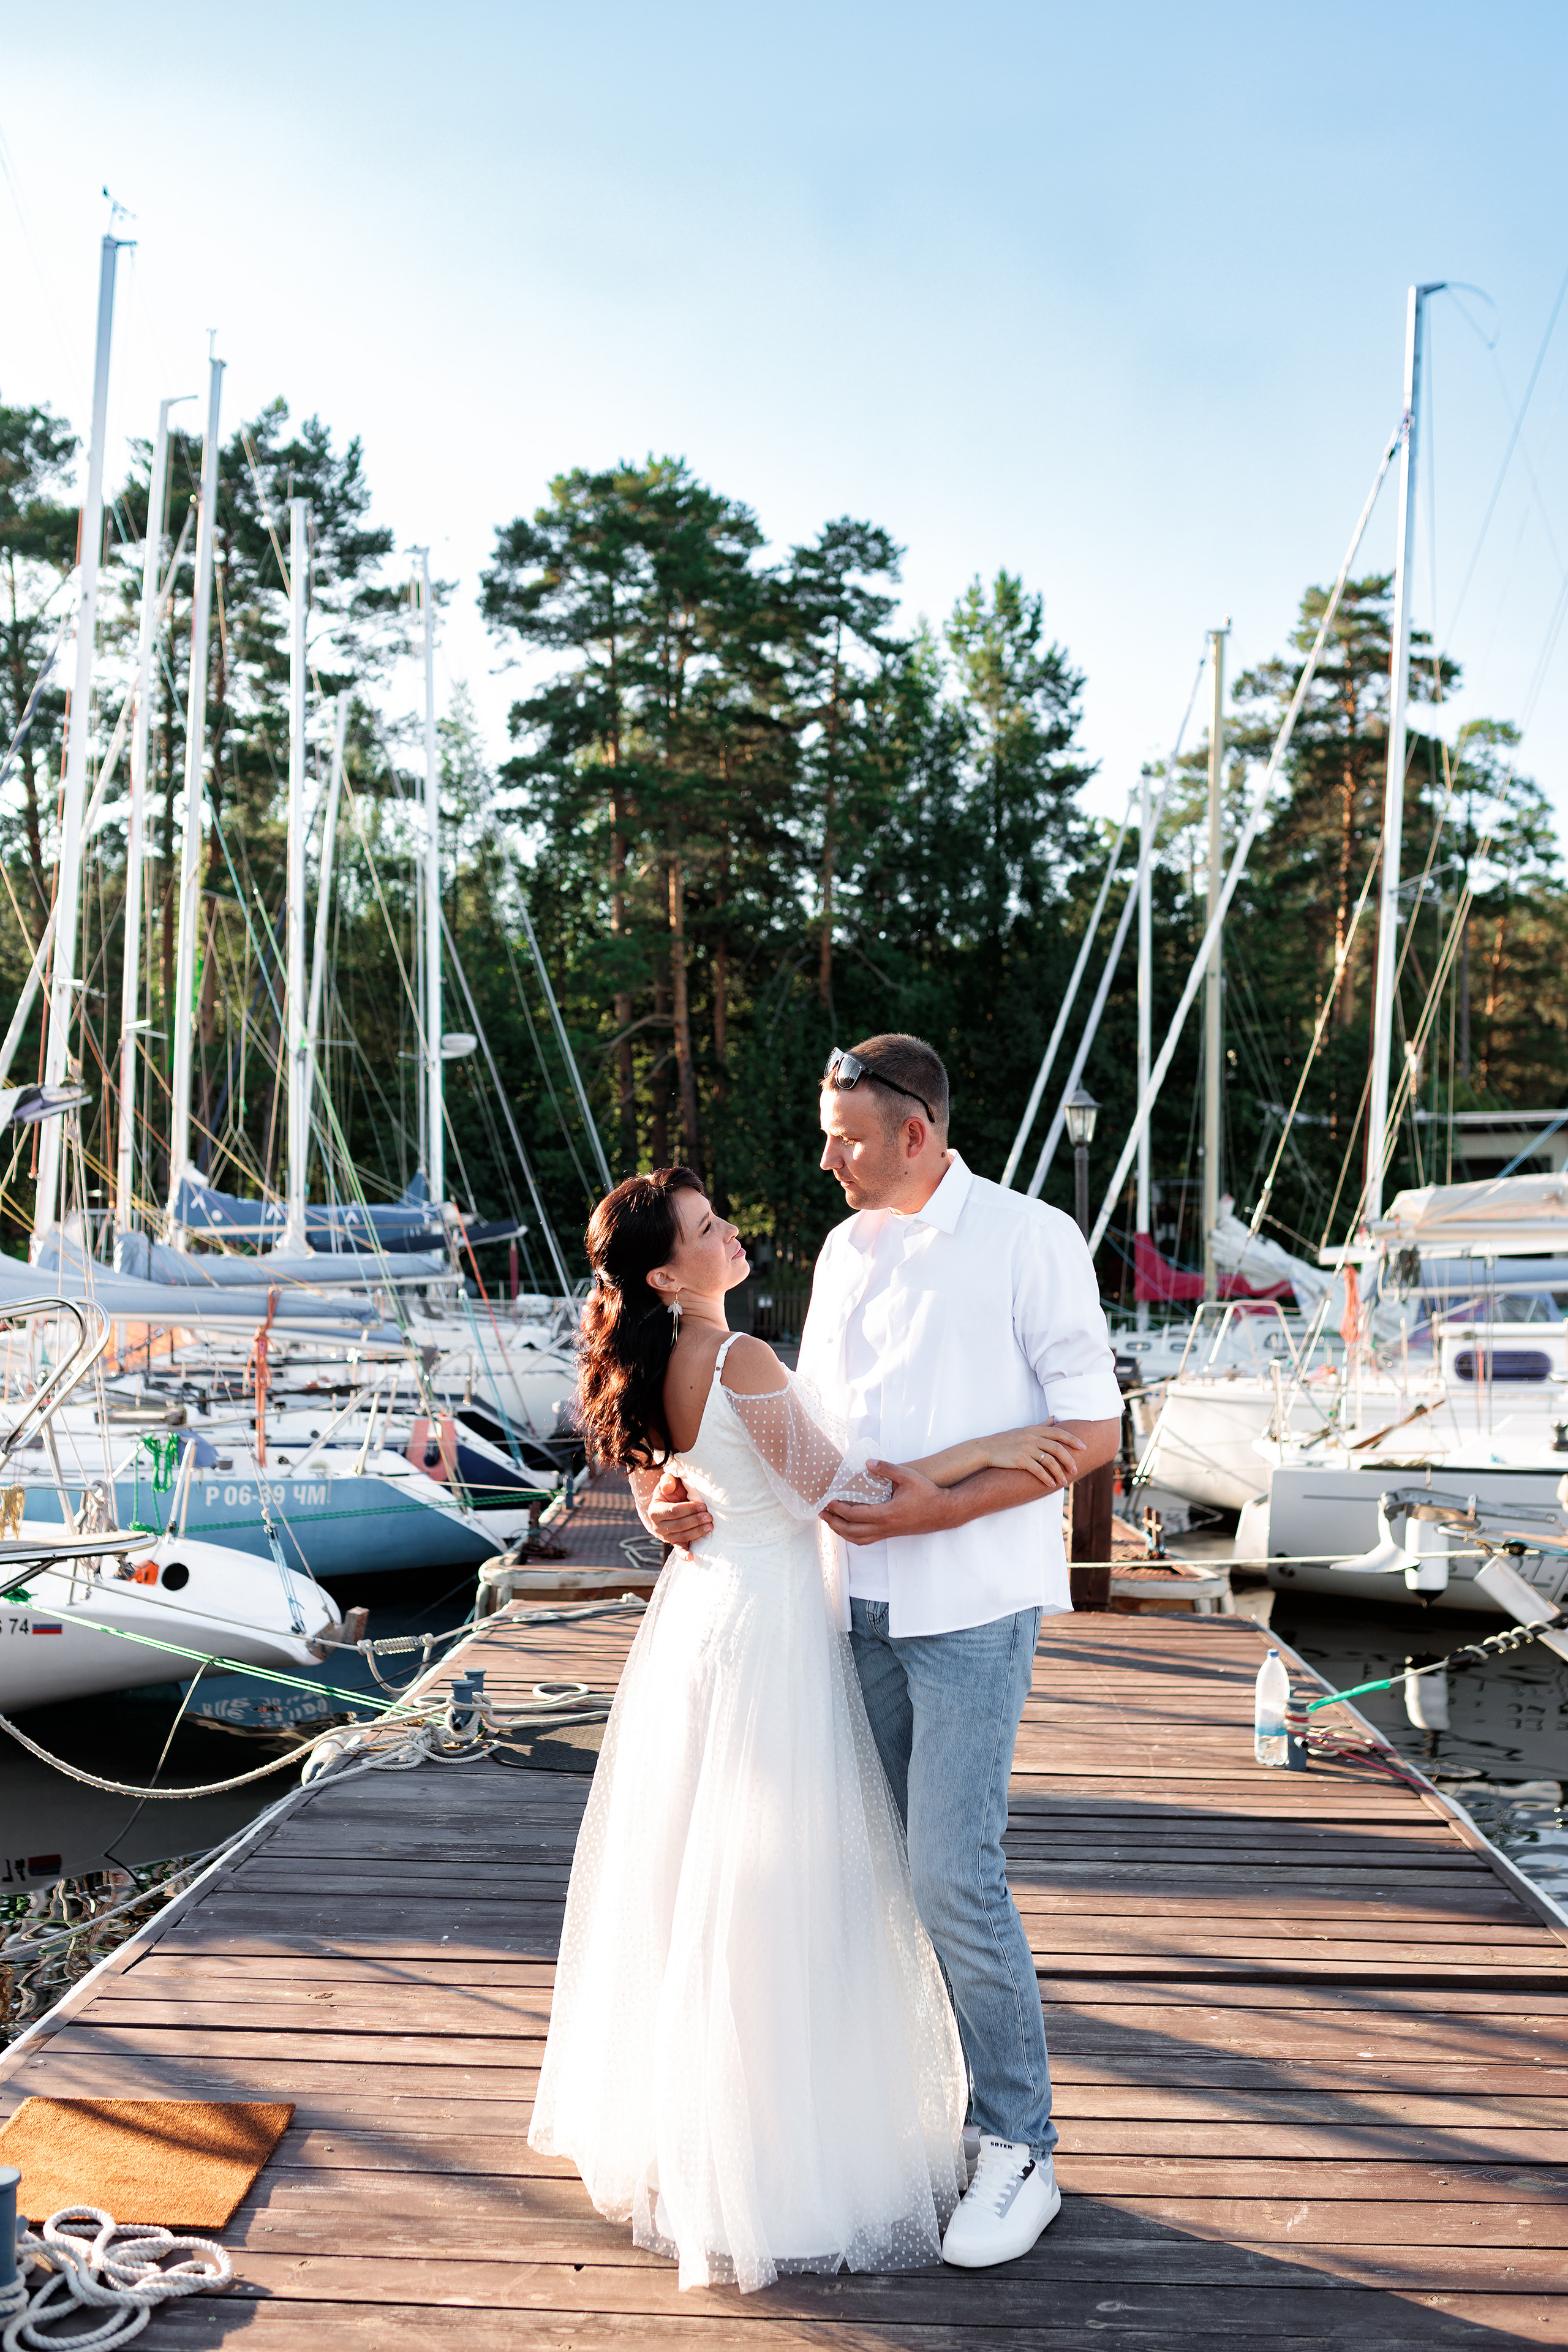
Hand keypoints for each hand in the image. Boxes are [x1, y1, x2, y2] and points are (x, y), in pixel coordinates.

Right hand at [646, 1470, 711, 1553]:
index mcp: (654, 1510)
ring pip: (681, 1536)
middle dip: (695, 1521)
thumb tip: (667, 1487)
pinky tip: (691, 1558)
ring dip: (696, 1532)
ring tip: (710, 1526)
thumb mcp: (669, 1481)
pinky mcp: (673, 1542)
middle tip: (709, 1516)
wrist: (672, 1501)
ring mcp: (665, 1536)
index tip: (703, 1506)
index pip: (673, 1511)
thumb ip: (667, 1481)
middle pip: (678, 1525)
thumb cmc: (673, 1490)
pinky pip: (678, 1549)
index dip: (688, 1509)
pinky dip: (684, 1554)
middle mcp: (657, 1526)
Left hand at [821, 1460, 951, 1546]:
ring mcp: (888, 1533)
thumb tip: (868, 1462)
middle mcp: (884, 1527)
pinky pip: (867, 1539)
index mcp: (886, 1514)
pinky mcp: (891, 1534)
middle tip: (821, 1513)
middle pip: (851, 1531)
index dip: (839, 1509)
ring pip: (858, 1539)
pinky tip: (849, 1528)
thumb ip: (887, 1469)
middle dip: (834, 1523)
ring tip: (831, 1522)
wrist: (944, 1512)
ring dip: (841, 1531)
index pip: (855, 1515)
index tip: (828, 1501)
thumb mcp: (908, 1477)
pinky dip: (854, 1536)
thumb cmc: (927, 1494)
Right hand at [985, 1422, 1085, 1494]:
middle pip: (1058, 1448)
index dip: (1073, 1440)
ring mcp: (1026, 1448)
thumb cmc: (1007, 1440)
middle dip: (1069, 1460)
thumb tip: (1054, 1418)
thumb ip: (1041, 1426)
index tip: (1084, 1447)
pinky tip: (1050, 1483)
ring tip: (1063, 1482)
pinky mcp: (1020, 1460)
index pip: (1059, 1433)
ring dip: (1059, 1473)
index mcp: (1035, 1430)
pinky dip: (1046, 1478)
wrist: (987, 1449)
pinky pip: (1038, 1470)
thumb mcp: (1025, 1430)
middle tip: (1075, 1470)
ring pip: (1050, 1461)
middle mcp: (1032, 1437)